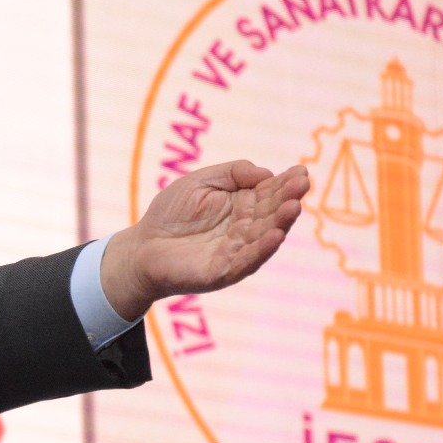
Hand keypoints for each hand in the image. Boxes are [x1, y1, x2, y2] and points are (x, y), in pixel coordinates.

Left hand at [101, 159, 309, 319]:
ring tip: (293, 207)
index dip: (286, 182)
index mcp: (243, 205)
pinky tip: (276, 235)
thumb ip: (232, 174)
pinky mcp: (224, 271)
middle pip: (273, 213)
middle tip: (302, 185)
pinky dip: (262, 249)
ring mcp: (238, 251)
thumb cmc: (171, 213)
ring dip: (281, 222)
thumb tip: (266, 174)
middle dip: (288, 199)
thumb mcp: (200, 182)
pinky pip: (247, 261)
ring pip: (266, 236)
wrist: (141, 247)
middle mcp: (247, 229)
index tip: (301, 171)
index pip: (271, 192)